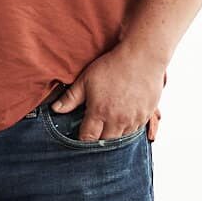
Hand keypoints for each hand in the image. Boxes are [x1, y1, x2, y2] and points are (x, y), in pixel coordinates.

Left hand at [51, 43, 165, 141]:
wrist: (141, 59)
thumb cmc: (111, 67)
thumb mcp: (85, 79)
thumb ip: (71, 98)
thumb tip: (56, 110)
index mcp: (99, 112)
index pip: (88, 137)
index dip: (82, 139)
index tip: (80, 136)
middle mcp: (117, 120)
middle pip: (105, 142)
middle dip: (97, 139)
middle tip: (93, 131)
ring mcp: (133, 120)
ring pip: (121, 139)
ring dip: (113, 136)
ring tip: (107, 126)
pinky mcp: (145, 117)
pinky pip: (135, 132)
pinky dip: (127, 130)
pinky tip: (122, 120)